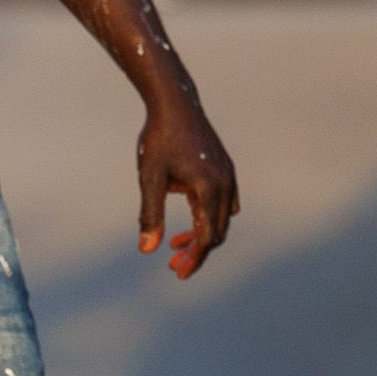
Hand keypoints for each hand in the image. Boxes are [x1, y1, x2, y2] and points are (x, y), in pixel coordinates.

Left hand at [138, 86, 239, 277]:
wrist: (175, 104)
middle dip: (196, 251)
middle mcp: (225, 184)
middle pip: (217, 232)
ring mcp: (229, 176)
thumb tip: (147, 250)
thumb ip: (150, 214)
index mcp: (209, 189)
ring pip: (221, 219)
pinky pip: (225, 203)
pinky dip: (209, 217)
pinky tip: (190, 222)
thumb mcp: (150, 178)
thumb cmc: (158, 139)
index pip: (207, 236)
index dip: (194, 258)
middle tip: (173, 265)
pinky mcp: (225, 169)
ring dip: (202, 235)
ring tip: (175, 245)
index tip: (177, 271)